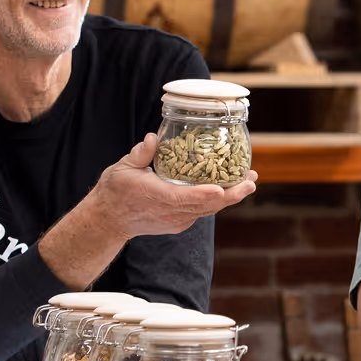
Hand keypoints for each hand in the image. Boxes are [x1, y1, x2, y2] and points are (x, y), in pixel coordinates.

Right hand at [96, 133, 257, 238]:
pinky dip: (216, 201)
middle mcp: (171, 213)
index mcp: (158, 198)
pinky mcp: (179, 223)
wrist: (109, 220)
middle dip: (232, 193)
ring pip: (209, 210)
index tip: (224, 188)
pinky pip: (202, 212)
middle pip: (207, 206)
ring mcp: (177, 220)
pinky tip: (229, 187)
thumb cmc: (115, 191)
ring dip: (230, 196)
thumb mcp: (124, 168)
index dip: (207, 194)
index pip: (187, 199)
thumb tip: (153, 138)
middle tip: (251, 180)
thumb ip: (140, 153)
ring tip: (248, 181)